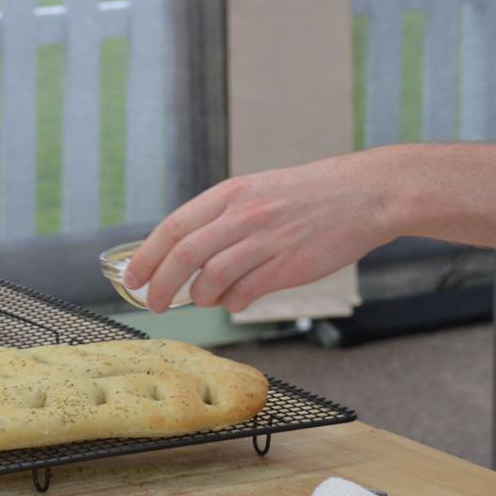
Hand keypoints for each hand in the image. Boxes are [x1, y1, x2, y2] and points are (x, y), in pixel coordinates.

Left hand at [123, 150, 401, 314]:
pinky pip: (245, 293)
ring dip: (200, 296)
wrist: (362, 194)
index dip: (147, 255)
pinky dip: (232, 303)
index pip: (174, 227)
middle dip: (161, 285)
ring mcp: (266, 241)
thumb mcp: (257, 191)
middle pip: (184, 255)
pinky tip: (235, 301)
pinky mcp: (289, 266)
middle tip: (153, 303)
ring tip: (204, 299)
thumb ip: (223, 218)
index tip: (133, 278)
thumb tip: (187, 255)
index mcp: (231, 193)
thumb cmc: (308, 195)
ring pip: (212, 278)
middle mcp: (243, 215)